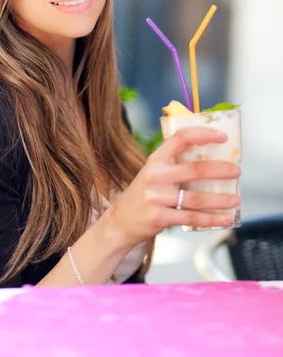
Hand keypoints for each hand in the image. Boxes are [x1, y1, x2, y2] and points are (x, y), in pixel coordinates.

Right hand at [106, 127, 240, 247]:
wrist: (120, 222)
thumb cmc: (143, 195)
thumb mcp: (153, 173)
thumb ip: (174, 166)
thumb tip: (212, 163)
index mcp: (156, 160)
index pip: (180, 138)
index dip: (203, 134)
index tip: (222, 137)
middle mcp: (156, 176)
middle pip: (195, 169)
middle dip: (221, 170)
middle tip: (237, 171)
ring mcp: (157, 197)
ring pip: (197, 198)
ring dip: (220, 199)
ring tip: (236, 200)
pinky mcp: (159, 217)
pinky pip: (191, 218)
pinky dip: (212, 219)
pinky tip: (226, 219)